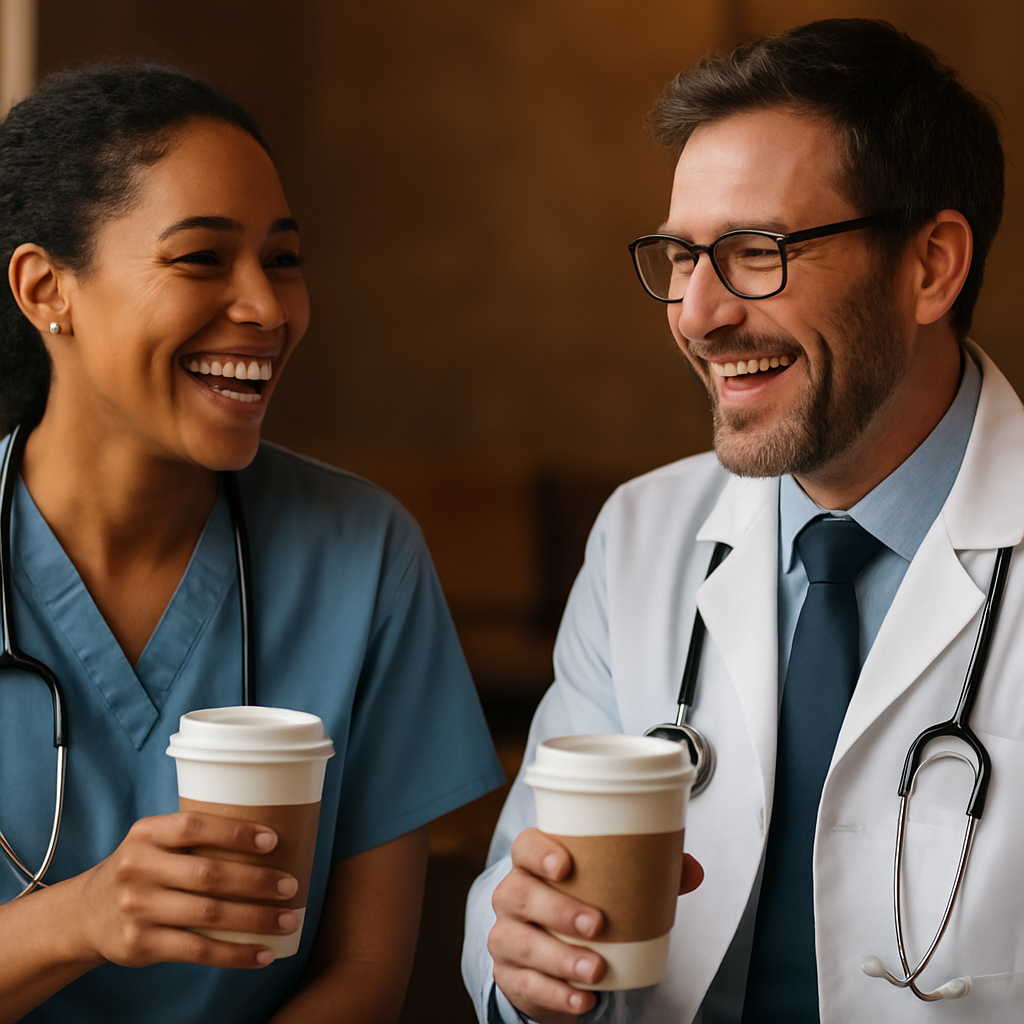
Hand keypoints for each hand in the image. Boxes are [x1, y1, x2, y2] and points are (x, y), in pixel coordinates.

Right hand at [70, 811, 299, 969]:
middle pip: (208, 875)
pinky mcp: (141, 944)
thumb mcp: (153, 841)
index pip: (193, 826)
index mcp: (146, 834)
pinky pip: (198, 950)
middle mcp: (138, 868)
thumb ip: (193, 838)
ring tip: (288, 920)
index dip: (235, 832)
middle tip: (291, 886)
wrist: (85, 914)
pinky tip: (263, 953)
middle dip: (256, 882)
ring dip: (255, 920)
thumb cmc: (142, 869)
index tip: (273, 840)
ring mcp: (138, 908)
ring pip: (208, 916)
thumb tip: (268, 837)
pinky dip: (235, 954)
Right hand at [489, 830, 704, 1022]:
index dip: (539, 853)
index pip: (525, 847)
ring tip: (595, 969)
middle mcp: (512, 896)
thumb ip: (648, 874)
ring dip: (560, 957)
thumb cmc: (580, 905)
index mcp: (532, 864)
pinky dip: (555, 994)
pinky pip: (525, 984)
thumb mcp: (608, 887)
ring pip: (520, 943)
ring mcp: (506, 936)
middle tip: (597, 923)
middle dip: (558, 909)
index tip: (564, 866)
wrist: (550, 955)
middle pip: (520, 894)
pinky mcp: (510, 974)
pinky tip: (581, 999)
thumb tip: (692, 870)